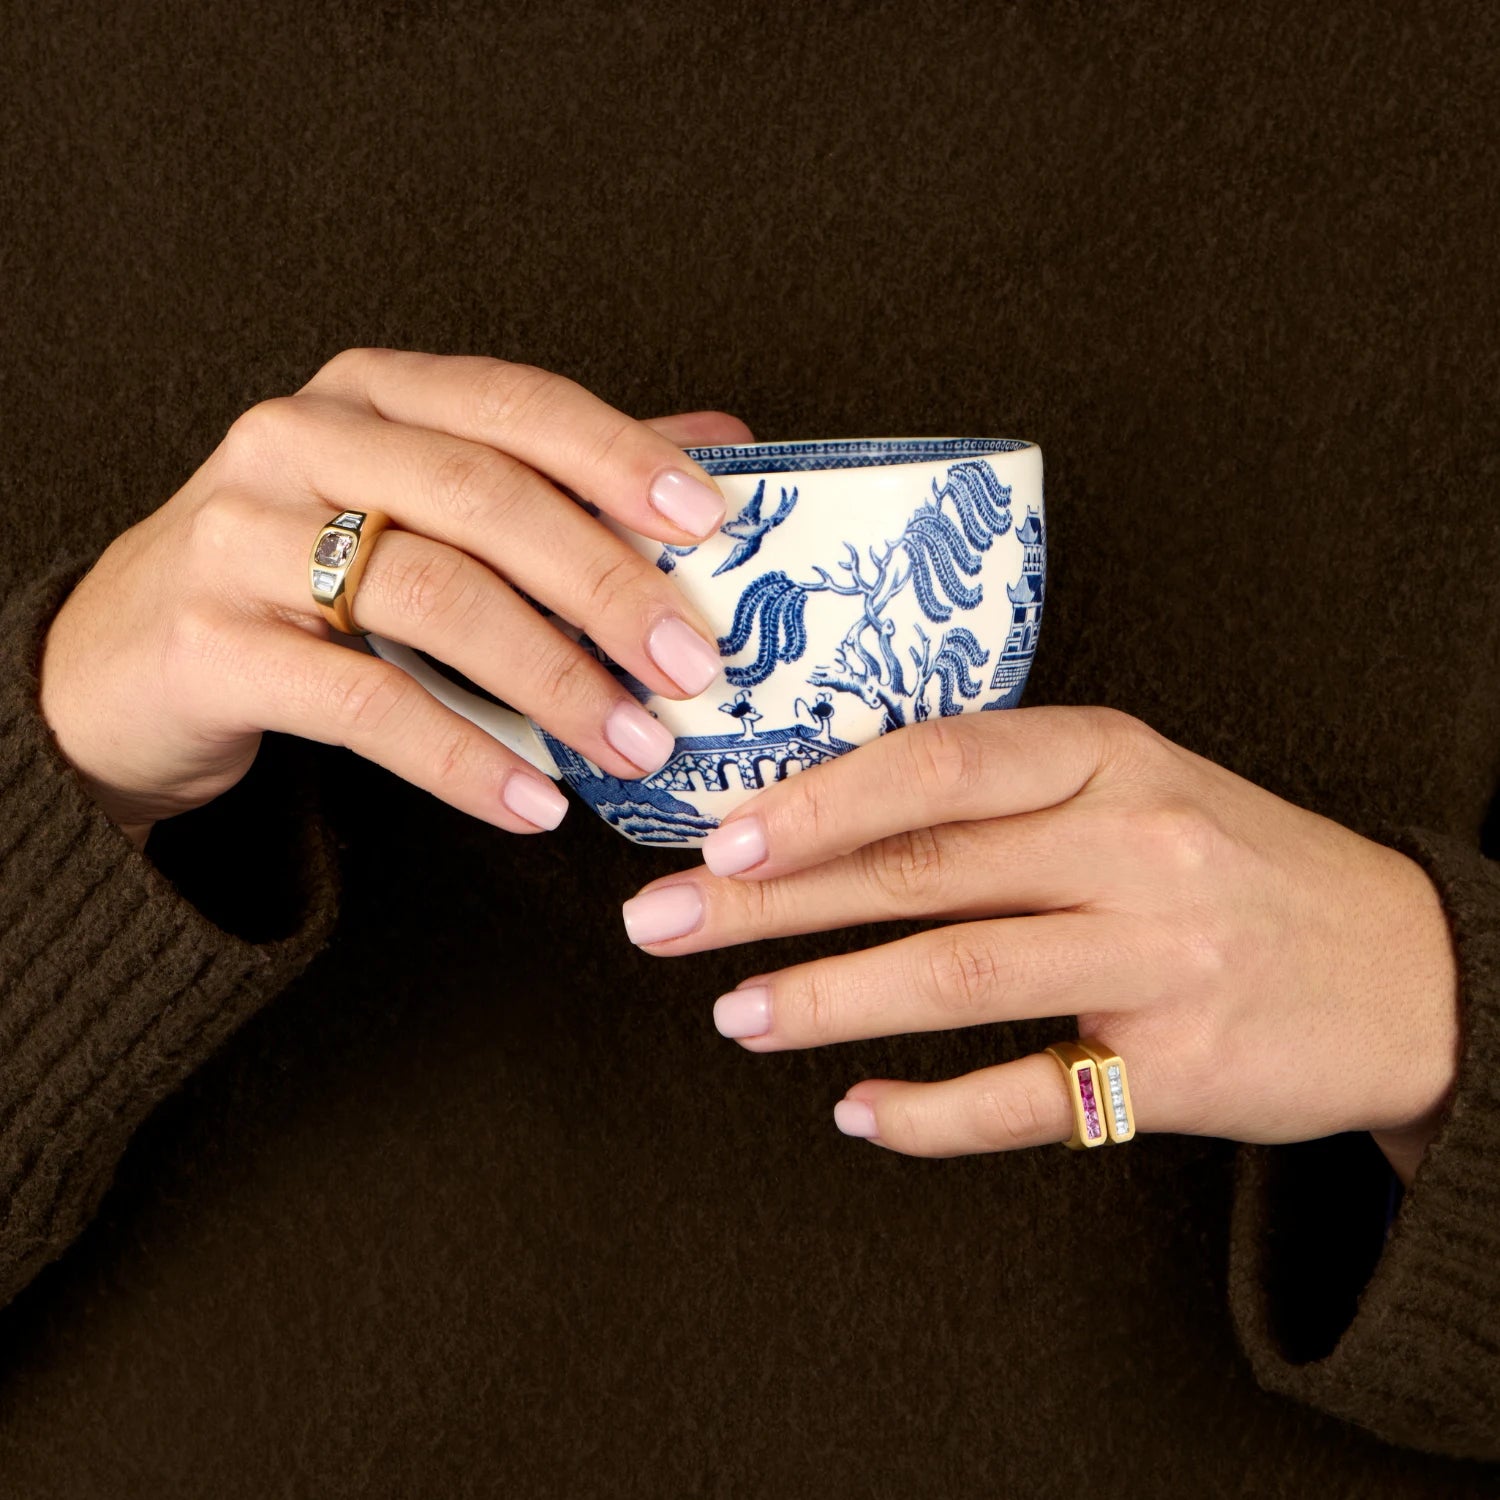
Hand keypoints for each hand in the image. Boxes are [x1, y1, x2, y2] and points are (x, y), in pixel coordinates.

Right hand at [39, 348, 751, 850]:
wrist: (125, 661)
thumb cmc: (306, 579)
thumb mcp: (424, 511)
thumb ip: (558, 479)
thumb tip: (719, 450)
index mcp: (371, 396)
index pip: (516, 404)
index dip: (619, 458)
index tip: (712, 525)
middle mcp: (299, 440)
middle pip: (484, 498)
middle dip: (606, 586)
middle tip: (692, 666)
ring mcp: (241, 537)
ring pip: (431, 595)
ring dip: (552, 681)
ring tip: (632, 747)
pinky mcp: (210, 644)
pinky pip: (364, 704)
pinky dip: (464, 758)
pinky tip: (535, 804)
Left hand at [620, 707, 1460, 1185]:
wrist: (1405, 964)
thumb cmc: (1228, 858)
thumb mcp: (1132, 785)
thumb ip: (1002, 789)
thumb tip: (818, 812)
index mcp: (1110, 754)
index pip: (939, 763)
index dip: (819, 802)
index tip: (718, 837)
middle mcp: (1137, 846)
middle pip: (922, 869)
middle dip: (772, 901)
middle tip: (660, 923)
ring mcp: (1161, 960)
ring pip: (958, 977)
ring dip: (827, 1000)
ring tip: (735, 1014)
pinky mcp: (1180, 1070)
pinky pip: (1028, 1099)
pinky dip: (930, 1113)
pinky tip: (857, 1111)